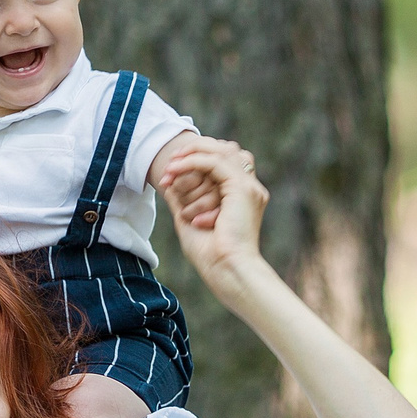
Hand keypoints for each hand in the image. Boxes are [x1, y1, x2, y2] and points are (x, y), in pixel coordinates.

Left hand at [158, 137, 265, 290]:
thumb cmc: (209, 254)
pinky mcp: (242, 188)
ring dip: (193, 153)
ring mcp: (249, 187)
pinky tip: (174, 170)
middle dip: (197, 149)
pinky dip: (192, 162)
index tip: (171, 171)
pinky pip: (215, 162)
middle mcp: (249, 188)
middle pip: (227, 149)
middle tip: (171, 161)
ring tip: (171, 164)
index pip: (224, 161)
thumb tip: (167, 183)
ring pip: (223, 150)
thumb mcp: (188, 219)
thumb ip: (181, 199)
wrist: (226, 269)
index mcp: (241, 196)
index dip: (198, 158)